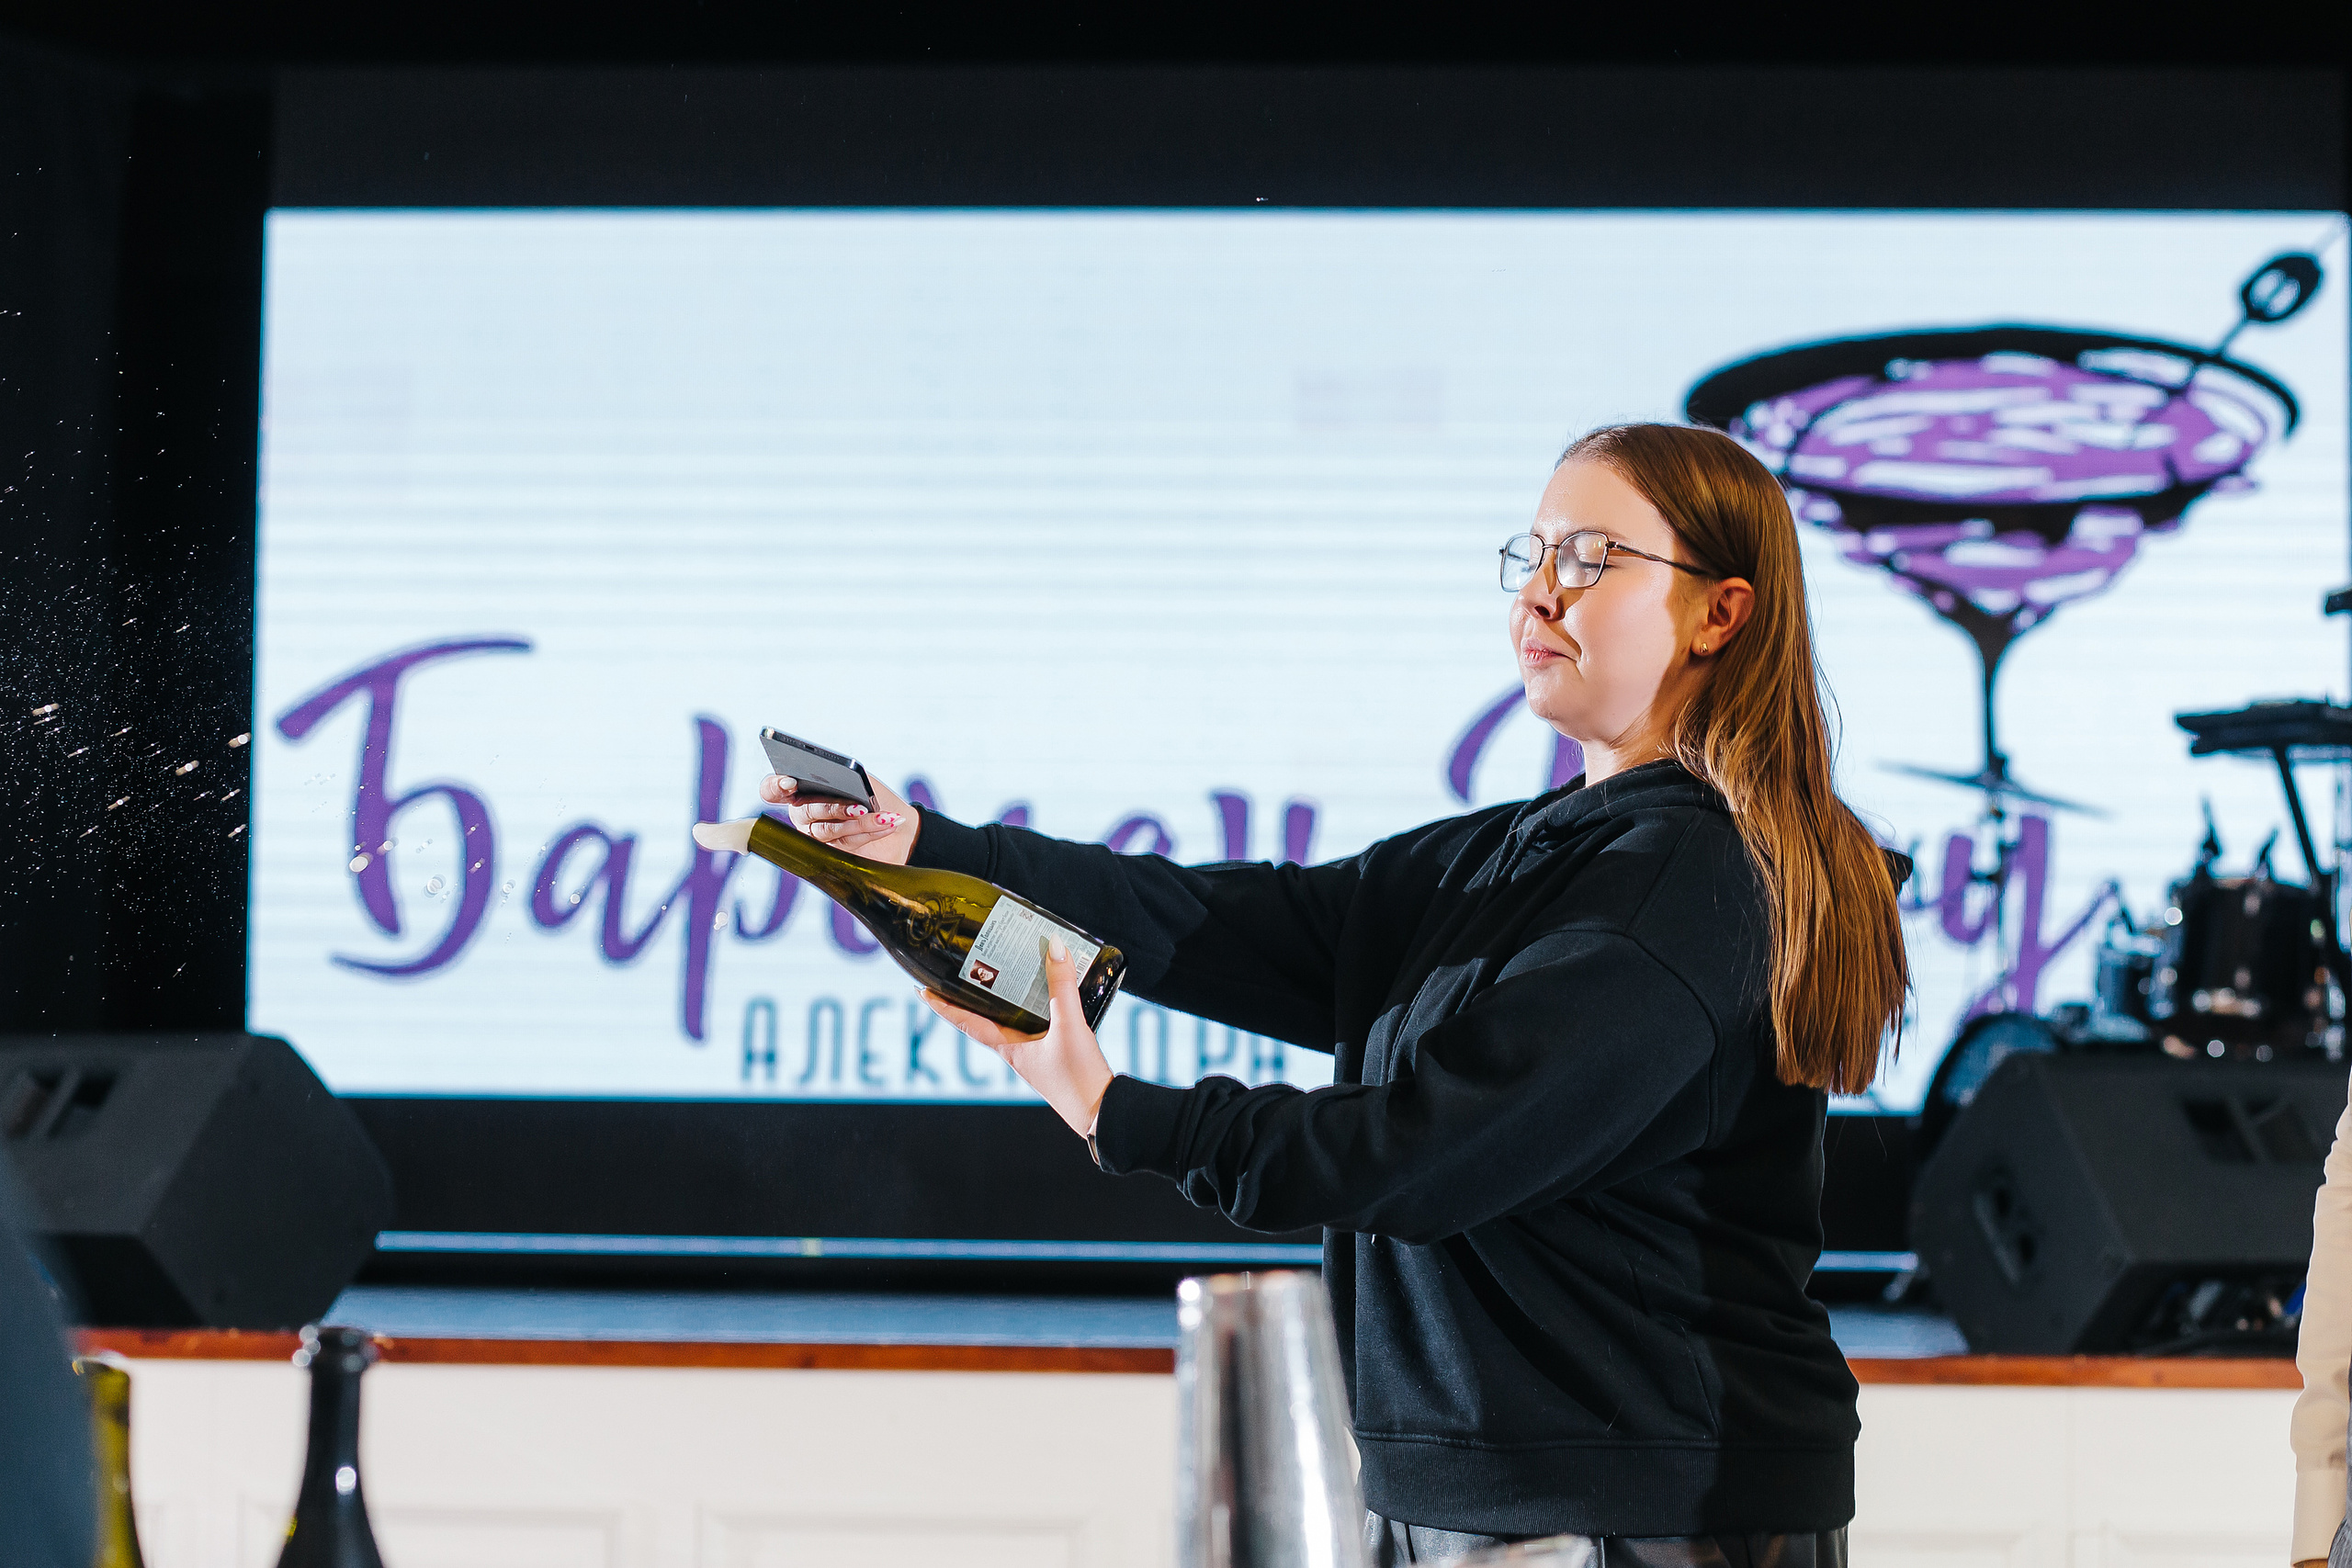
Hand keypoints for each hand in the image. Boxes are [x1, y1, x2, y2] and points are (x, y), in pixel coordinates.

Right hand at [758, 771, 919, 865]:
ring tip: (883, 817)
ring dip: (860, 823)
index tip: (790, 782)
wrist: (894, 820)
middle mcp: (802, 814)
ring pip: (828, 831)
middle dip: (834, 808)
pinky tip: (888, 824)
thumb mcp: (860, 780)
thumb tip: (843, 784)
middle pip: (807, 812)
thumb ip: (846, 779)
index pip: (771, 790)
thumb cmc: (872, 795)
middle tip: (859, 807)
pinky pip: (845, 844)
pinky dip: (869, 832)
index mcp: (800, 790)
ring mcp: (814, 836)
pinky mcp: (832, 854)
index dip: (774, 787)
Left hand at [920, 940, 1112, 1136]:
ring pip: (1012, 1020)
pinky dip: (1035, 1006)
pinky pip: (1036, 1024)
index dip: (943, 1006)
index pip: (966, 1023)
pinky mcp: (1055, 1055)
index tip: (921, 989)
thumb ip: (1062, 987)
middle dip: (974, 995)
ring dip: (1005, 999)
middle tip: (965, 969)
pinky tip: (1047, 994)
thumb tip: (1053, 946)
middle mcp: (1017, 1051)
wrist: (1102, 1113)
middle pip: (986, 1018)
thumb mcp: (1070, 1027)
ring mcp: (1035, 1055)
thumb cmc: (1078, 1079)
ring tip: (1004, 972)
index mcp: (1009, 1049)